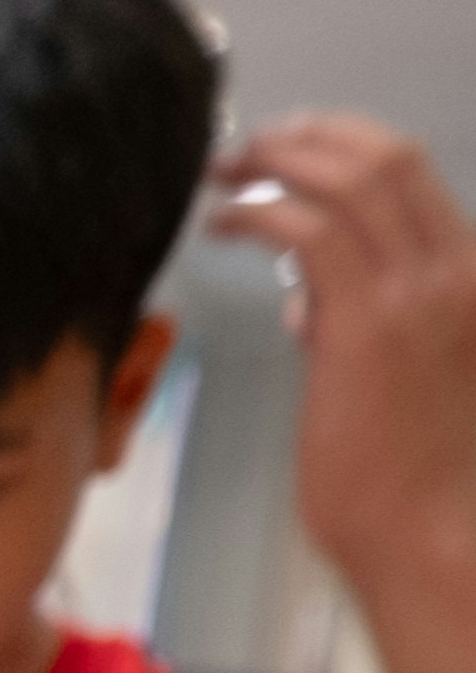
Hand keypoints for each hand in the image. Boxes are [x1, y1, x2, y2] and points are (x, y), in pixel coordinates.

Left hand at [215, 117, 475, 606]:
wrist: (437, 537)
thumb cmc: (409, 479)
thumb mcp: (399, 384)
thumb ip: (360, 331)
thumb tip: (312, 307)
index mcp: (470, 278)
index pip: (412, 177)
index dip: (343, 146)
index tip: (288, 149)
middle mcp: (458, 270)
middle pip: (387, 155)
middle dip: (307, 135)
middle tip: (244, 149)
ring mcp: (421, 291)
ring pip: (353, 177)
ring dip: (277, 161)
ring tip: (222, 176)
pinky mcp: (370, 323)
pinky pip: (311, 229)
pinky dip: (260, 210)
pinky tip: (223, 223)